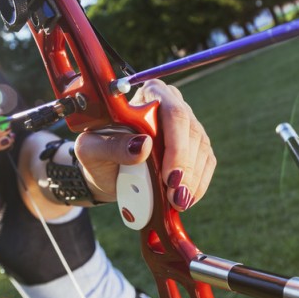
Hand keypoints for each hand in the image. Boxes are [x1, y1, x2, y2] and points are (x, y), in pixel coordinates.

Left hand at [74, 79, 214, 210]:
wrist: (104, 171)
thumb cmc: (96, 154)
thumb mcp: (92, 150)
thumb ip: (113, 146)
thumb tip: (144, 145)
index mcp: (148, 95)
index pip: (173, 113)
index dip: (176, 146)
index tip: (169, 177)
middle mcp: (172, 104)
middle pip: (192, 132)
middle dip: (186, 168)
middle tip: (176, 197)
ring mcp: (187, 126)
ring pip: (201, 149)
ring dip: (193, 180)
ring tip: (178, 202)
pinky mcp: (195, 147)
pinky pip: (206, 163)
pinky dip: (198, 184)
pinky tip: (186, 200)